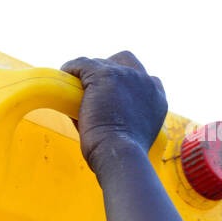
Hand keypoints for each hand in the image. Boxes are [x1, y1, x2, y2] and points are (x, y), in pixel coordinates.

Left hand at [59, 51, 166, 173]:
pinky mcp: (105, 76)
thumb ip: (122, 119)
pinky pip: (83, 64)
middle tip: (92, 87)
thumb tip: (93, 113)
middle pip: (123, 62)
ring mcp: (126, 76)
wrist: (120, 156)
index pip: (143, 78)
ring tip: (74, 87)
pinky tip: (64, 75)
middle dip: (107, 70)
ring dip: (88, 73)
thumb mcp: (130, 135)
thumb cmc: (121, 157)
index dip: (126, 81)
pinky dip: (72, 68)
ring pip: (101, 63)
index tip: (113, 92)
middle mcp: (146, 82)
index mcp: (156, 98)